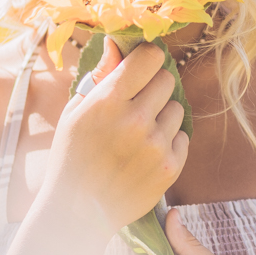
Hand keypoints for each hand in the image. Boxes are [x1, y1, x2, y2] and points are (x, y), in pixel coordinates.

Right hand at [41, 40, 188, 231]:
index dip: (146, 59)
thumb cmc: (72, 155)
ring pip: (176, 108)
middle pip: (167, 79)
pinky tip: (147, 152)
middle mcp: (135, 120)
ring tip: (139, 133)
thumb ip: (100, 75)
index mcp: (108, 100)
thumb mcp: (75, 111)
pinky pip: (183, 137)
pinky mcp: (169, 168)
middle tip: (137, 103)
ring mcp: (155, 146)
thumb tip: (117, 43)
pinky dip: (169, 141)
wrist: (77, 211)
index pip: (150, 57)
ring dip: (162, 115)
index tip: (141, 67)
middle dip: (153, 87)